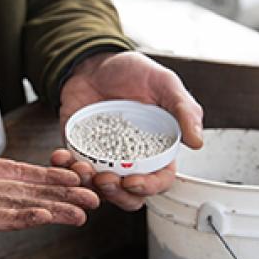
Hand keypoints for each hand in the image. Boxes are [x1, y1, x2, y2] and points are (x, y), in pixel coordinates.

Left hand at [0, 97, 99, 253]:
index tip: (71, 174)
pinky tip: (38, 218)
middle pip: (20, 193)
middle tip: (91, 200)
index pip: (11, 171)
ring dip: (45, 210)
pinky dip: (13, 218)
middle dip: (56, 195)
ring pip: (10, 208)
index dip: (42, 174)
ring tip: (78, 212)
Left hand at [52, 51, 202, 210]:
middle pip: (128, 195)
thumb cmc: (133, 72)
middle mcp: (130, 160)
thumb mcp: (164, 84)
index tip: (133, 182)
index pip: (159, 181)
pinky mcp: (77, 150)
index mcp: (156, 151)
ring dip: (88, 185)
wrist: (95, 62)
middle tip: (105, 179)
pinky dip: (65, 168)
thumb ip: (184, 111)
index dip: (149, 188)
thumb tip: (197, 142)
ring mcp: (102, 158)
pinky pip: (71, 169)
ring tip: (82, 169)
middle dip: (116, 195)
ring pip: (98, 189)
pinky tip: (61, 158)